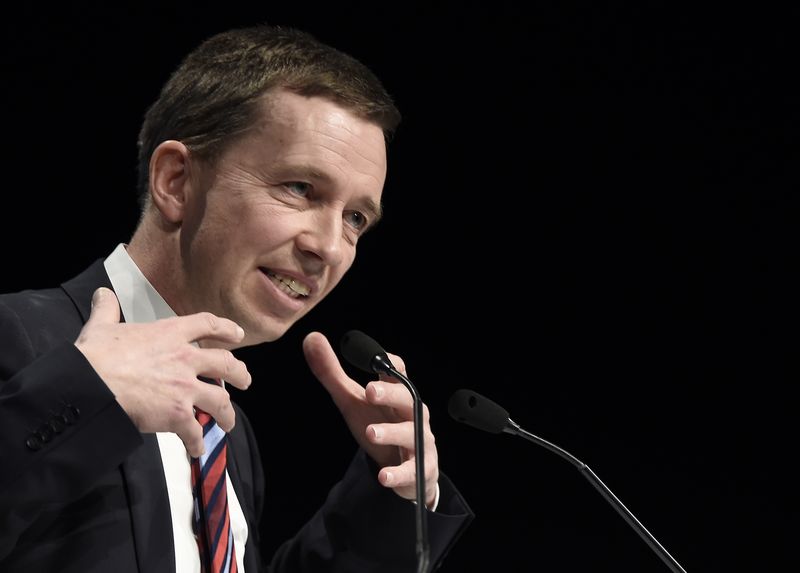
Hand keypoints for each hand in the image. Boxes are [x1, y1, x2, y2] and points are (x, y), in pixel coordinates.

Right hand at [74, 287, 251, 456]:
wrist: (90, 387)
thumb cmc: (94, 357)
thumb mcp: (101, 327)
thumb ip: (107, 311)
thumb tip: (103, 295)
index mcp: (170, 333)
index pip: (207, 324)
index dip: (226, 328)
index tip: (238, 335)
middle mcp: (185, 358)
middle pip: (226, 363)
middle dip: (239, 373)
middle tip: (244, 380)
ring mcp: (185, 387)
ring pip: (220, 400)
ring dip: (226, 413)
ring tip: (228, 421)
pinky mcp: (178, 414)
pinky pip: (195, 431)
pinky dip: (197, 442)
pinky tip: (197, 449)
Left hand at [302, 331, 438, 506]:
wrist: (406, 468)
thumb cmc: (380, 425)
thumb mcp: (352, 401)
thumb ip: (332, 373)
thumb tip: (311, 338)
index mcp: (396, 393)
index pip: (398, 371)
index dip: (389, 362)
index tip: (375, 357)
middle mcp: (412, 414)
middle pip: (407, 399)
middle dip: (390, 394)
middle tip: (369, 391)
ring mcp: (419, 441)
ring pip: (410, 433)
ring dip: (391, 432)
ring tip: (371, 433)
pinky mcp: (419, 469)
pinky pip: (412, 470)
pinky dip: (398, 473)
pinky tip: (384, 476)